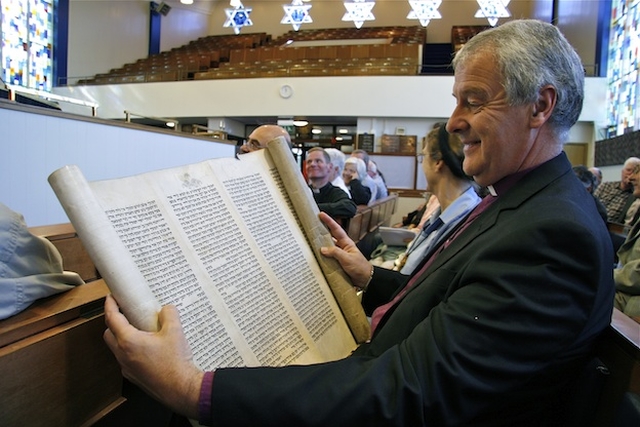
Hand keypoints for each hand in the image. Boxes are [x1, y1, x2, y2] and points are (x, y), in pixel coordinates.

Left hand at [103, 295, 202, 418]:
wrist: (181, 389)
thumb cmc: (175, 363)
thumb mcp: (175, 331)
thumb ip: (169, 314)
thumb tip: (166, 309)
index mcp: (129, 341)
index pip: (112, 319)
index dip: (110, 306)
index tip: (111, 298)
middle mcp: (123, 355)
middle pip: (109, 334)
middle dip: (113, 322)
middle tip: (124, 313)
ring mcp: (126, 368)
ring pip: (116, 348)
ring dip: (121, 337)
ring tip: (138, 330)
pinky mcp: (133, 377)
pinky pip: (126, 360)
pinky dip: (130, 351)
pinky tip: (146, 349)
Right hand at [318, 212, 372, 288]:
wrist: (365, 279)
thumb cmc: (360, 267)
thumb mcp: (347, 259)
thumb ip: (335, 253)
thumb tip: (323, 249)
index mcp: (346, 243)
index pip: (336, 229)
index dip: (329, 221)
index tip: (321, 214)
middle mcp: (342, 247)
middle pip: (330, 237)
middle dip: (321, 232)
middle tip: (312, 227)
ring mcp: (339, 255)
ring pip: (328, 248)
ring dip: (321, 247)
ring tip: (310, 243)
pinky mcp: (337, 263)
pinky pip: (328, 258)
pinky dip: (322, 258)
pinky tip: (316, 258)